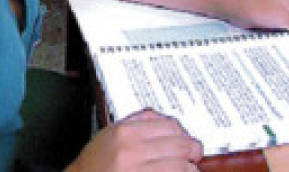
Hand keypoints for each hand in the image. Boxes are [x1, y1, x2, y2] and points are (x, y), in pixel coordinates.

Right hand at [67, 109, 201, 171]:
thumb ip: (137, 123)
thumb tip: (167, 121)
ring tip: (187, 169)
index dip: (184, 134)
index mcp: (125, 131)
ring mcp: (137, 170)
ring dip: (189, 169)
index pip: (170, 125)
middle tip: (193, 157)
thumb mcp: (110, 134)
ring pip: (181, 166)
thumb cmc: (95, 163)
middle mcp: (132, 150)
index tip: (187, 141)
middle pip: (180, 145)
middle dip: (192, 152)